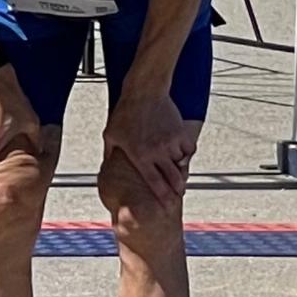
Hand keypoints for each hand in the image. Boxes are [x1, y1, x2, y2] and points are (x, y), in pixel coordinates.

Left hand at [102, 93, 195, 210]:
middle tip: (178, 194)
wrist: (144, 92)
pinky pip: (189, 149)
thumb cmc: (125, 113)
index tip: (168, 204)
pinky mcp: (180, 132)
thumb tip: (106, 169)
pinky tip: (182, 155)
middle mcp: (157, 151)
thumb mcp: (111, 136)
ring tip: (179, 174)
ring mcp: (170, 141)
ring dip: (181, 170)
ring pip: (181, 164)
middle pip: (173, 178)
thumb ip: (110, 155)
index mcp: (139, 155)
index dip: (163, 196)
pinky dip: (187, 154)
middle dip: (177, 189)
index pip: (155, 183)